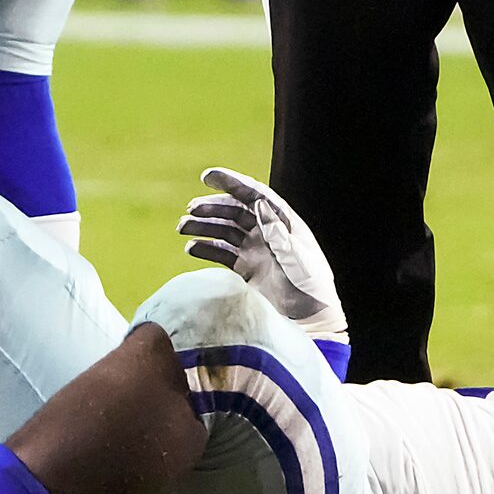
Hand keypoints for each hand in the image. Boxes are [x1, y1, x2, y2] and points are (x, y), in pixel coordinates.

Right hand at [179, 167, 346, 346]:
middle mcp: (266, 231)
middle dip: (211, 208)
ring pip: (225, 230)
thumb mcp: (295, 256)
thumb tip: (258, 203)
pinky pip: (222, 253)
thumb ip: (276, 232)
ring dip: (203, 226)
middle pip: (234, 211)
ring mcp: (255, 249)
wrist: (310, 316)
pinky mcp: (247, 268)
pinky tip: (191, 248)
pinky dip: (206, 248)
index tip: (207, 176)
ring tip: (183, 227)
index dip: (231, 182)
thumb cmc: (309, 283)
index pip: (253, 194)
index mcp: (282, 221)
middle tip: (190, 211)